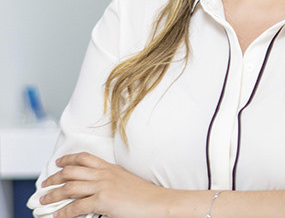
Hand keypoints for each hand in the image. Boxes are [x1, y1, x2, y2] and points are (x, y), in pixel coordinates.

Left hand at [40, 152, 168, 217]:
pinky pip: (76, 207)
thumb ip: (109, 181)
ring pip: (70, 187)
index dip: (68, 158)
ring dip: (53, 195)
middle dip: (55, 177)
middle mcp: (104, 174)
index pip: (84, 157)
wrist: (156, 202)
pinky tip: (57, 216)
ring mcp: (102, 186)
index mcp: (110, 167)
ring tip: (44, 200)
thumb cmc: (143, 195)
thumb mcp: (124, 181)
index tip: (59, 162)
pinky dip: (63, 212)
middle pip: (72, 170)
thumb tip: (95, 188)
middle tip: (45, 183)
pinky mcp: (102, 200)